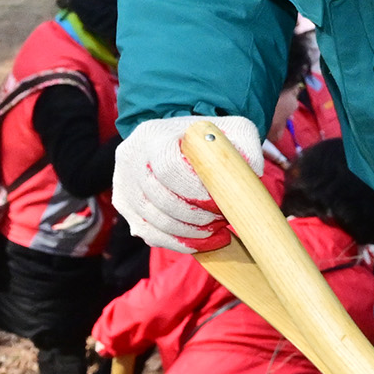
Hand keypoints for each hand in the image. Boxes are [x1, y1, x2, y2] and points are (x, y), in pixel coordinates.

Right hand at [113, 115, 266, 252]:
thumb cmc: (211, 138)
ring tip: (215, 231)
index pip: (168, 168)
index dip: (195, 192)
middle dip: (195, 216)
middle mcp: (131, 156)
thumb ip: (245, 148)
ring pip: (151, 220)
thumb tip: (250, 173)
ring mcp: (122, 182)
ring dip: (188, 232)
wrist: (181, 140)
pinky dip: (175, 242)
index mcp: (154, 134)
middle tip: (221, 220)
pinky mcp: (124, 203)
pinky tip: (200, 241)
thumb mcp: (234, 131)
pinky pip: (147, 232)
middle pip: (159, 199)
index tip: (220, 203)